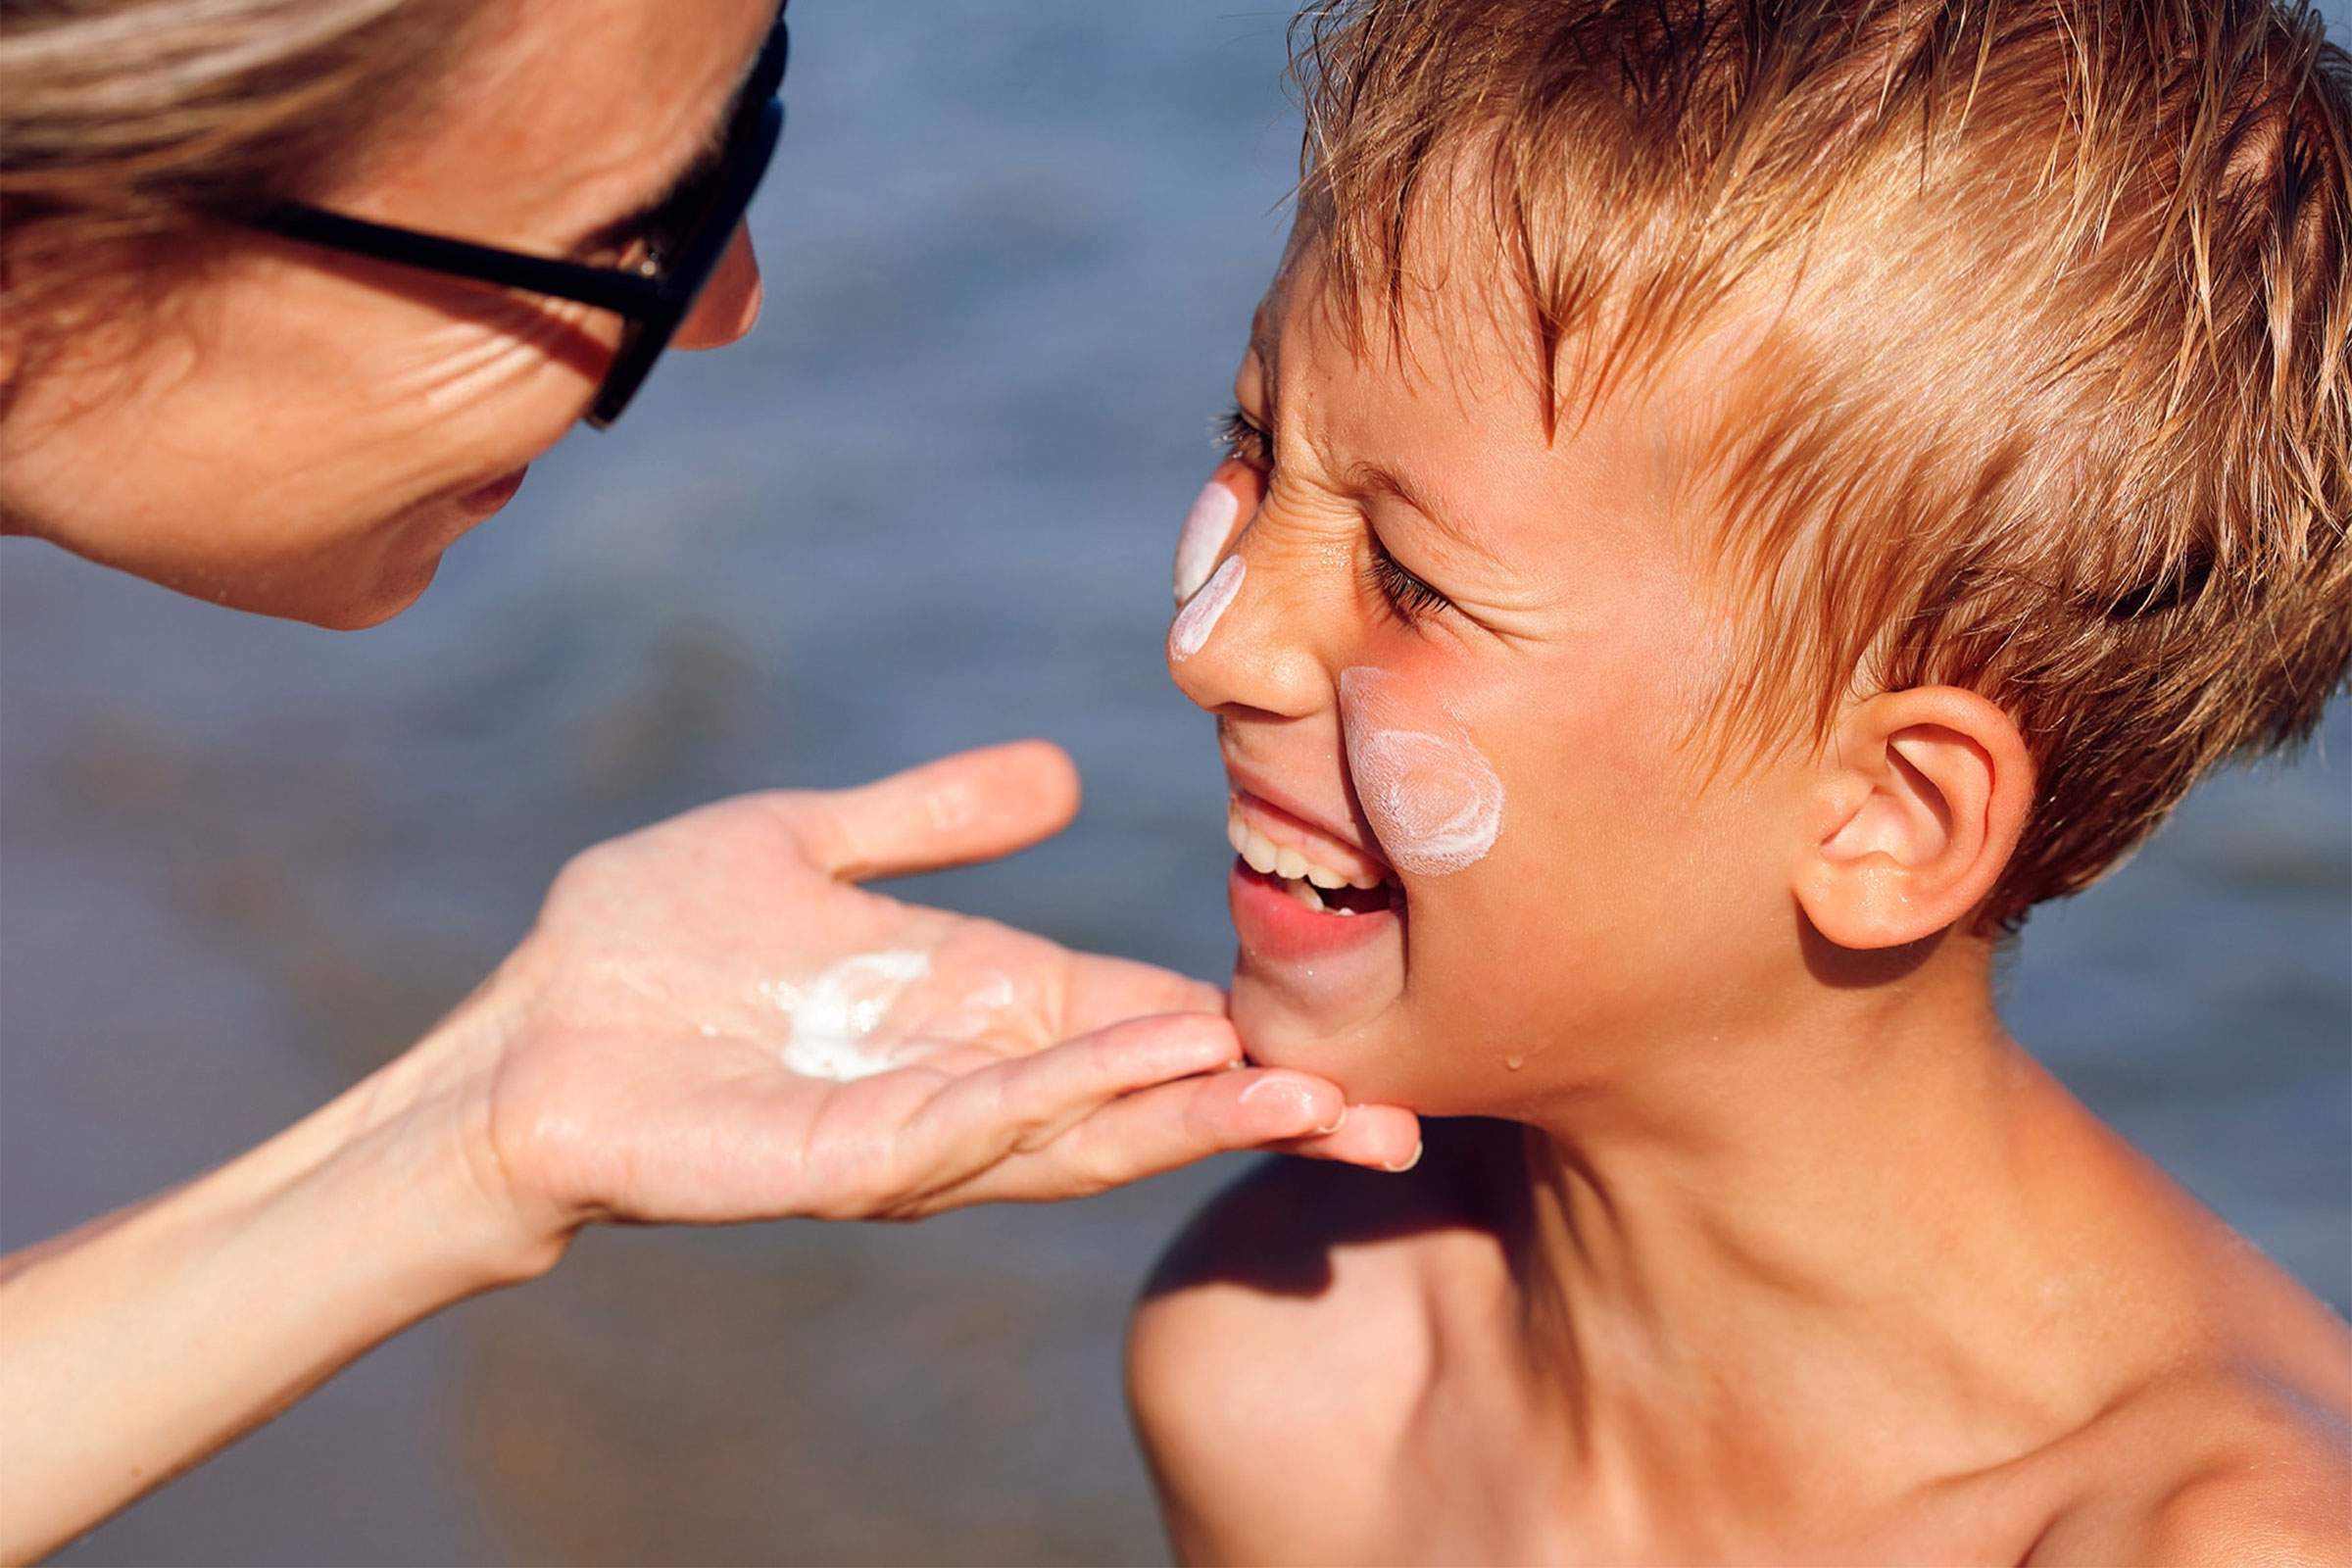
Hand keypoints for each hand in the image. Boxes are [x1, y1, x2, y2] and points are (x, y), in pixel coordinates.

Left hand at [439, 741, 1419, 1249]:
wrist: (522, 1030)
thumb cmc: (649, 947)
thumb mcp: (809, 843)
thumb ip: (932, 816)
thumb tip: (1065, 772)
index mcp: (976, 1004)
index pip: (1141, 1021)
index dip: (1245, 1032)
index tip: (1358, 1043)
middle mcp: (966, 1078)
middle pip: (1145, 1103)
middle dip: (1263, 1111)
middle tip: (1398, 1124)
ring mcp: (911, 1131)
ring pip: (1083, 1135)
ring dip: (1192, 1117)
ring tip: (1308, 1102)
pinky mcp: (839, 1165)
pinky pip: (969, 1134)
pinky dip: (1064, 1103)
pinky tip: (1143, 1069)